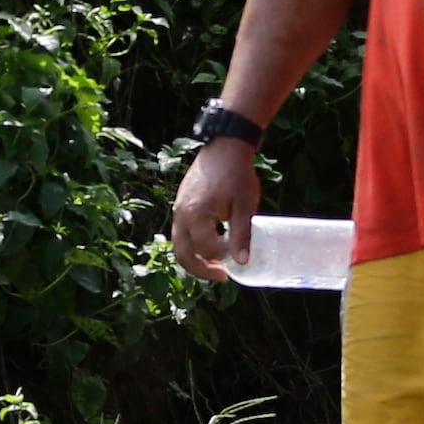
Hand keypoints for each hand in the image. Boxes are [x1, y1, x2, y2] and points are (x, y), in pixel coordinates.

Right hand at [166, 137, 259, 283]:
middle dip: (201, 270)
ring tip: (217, 261)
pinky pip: (181, 231)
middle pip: (183, 255)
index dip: (222, 260)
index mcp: (196, 216)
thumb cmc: (236, 174)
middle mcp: (181, 215)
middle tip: (221, 275)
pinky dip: (193, 242)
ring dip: (196, 257)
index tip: (238, 261)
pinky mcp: (180, 204)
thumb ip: (241, 235)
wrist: (224, 147)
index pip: (206, 250)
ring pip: (180, 244)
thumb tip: (242, 262)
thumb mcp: (244, 206)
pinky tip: (212, 240)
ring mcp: (178, 209)